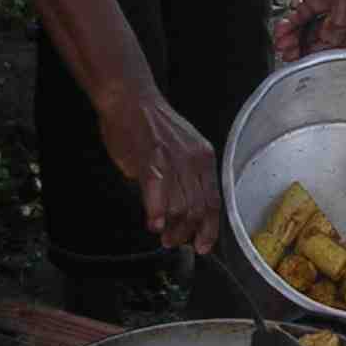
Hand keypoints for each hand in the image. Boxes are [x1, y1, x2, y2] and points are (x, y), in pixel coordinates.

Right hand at [96, 85, 222, 253]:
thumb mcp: (181, 150)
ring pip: (181, 204)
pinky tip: (154, 223)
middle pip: (199, 208)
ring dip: (173, 227)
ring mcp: (174, 158)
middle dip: (187, 233)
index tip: (203, 245)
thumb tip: (183, 211)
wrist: (131, 100)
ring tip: (163, 235)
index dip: (210, 228)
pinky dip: (157, 210)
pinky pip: (159, 190)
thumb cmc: (150, 127)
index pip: (214, 201)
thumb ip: (185, 178)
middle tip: (174, 242)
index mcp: (204, 158)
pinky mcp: (151, 157)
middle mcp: (194, 159)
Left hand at [273, 0, 345, 61]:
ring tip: (284, 45)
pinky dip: (290, 26)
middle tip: (294, 57)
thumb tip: (330, 42)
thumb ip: (339, 21)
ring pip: (311, 32)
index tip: (326, 67)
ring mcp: (328, 8)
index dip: (344, 58)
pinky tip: (281, 30)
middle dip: (311, 50)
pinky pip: (300, 19)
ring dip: (297, 40)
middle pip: (329, 41)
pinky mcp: (312, 0)